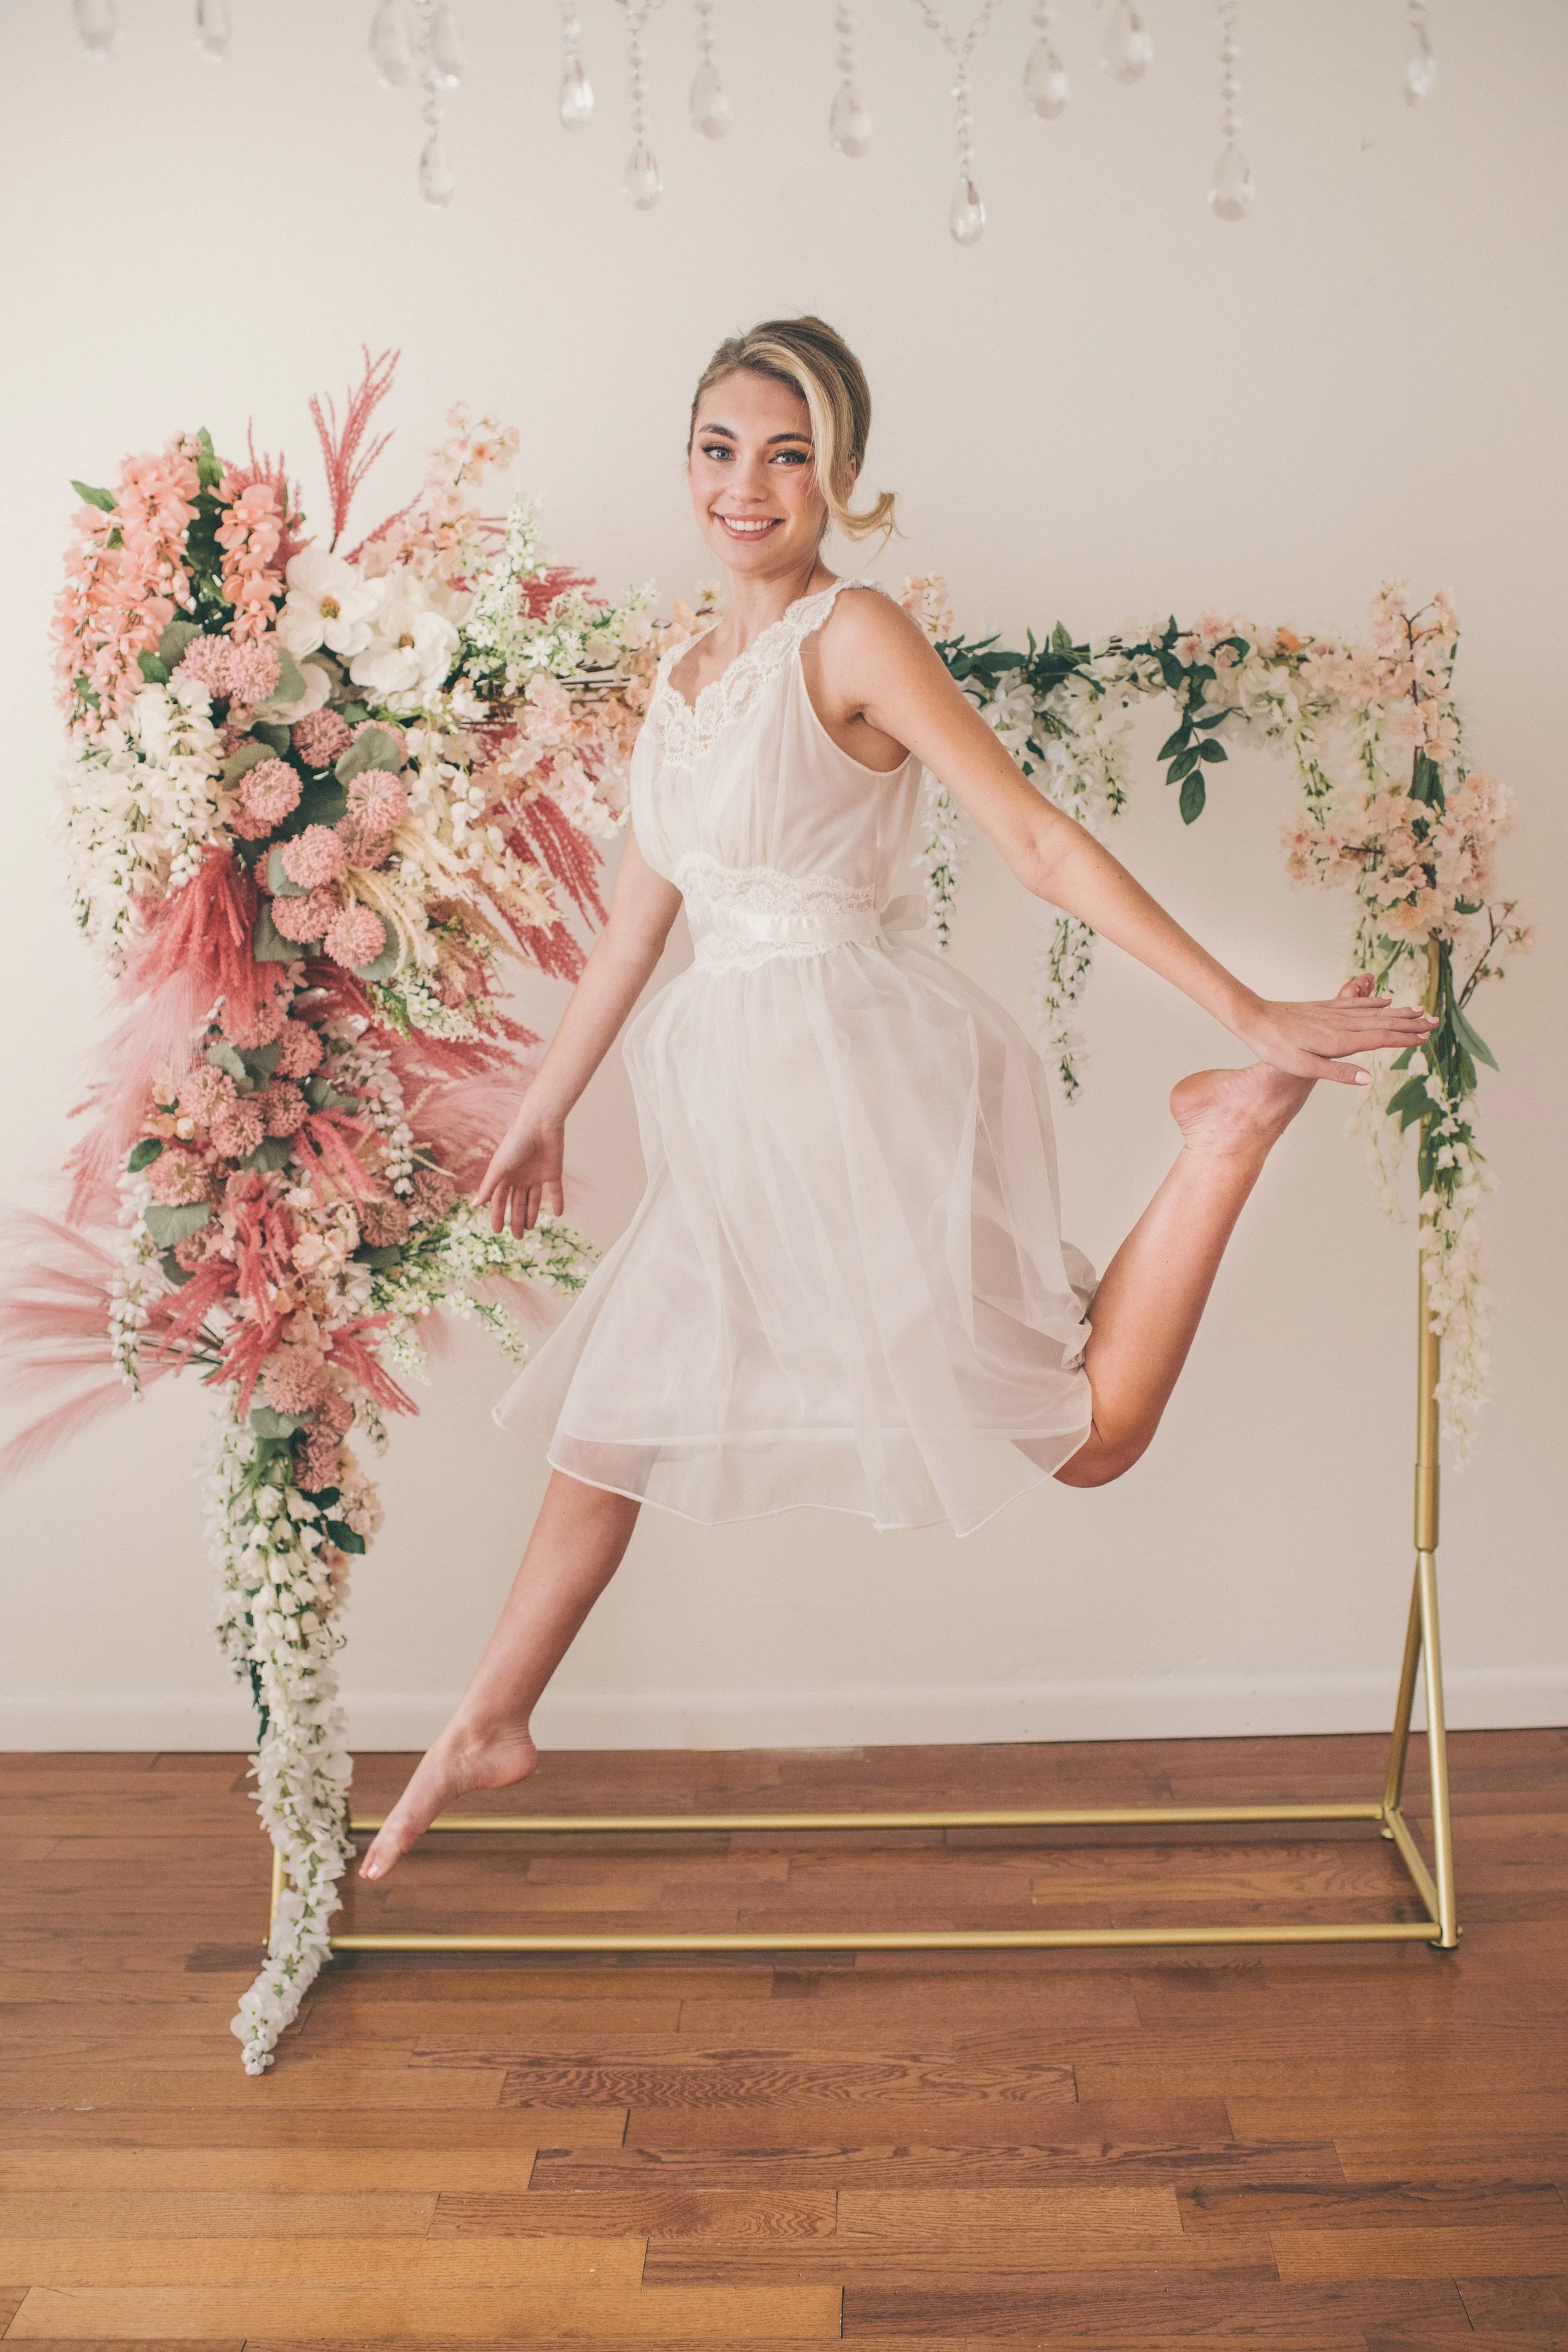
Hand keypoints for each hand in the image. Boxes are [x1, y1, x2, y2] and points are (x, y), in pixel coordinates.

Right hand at [475, 1098, 564, 1235]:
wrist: (540, 1125)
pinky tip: (558, 1214)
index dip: (498, 1216)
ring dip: (533, 1214)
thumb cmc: (516, 1143)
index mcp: (505, 1175)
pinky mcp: (553, 1171)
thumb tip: (475, 1206)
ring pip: (534, 1199)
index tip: (497, 1232)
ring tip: (531, 1228)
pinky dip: (557, 1201)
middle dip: (517, 1220)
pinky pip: (555, 1190)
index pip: (500, 1200)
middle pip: (517, 1203)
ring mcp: (536, 1175)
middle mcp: (520, 1177)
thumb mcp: (500, 1167)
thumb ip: (489, 1186)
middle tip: (518, 1238)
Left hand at [1236, 974, 1438, 1086]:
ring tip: (1418, 1010)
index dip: (1404, 1038)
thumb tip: (1368, 1080)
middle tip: (1435, 1021)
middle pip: (1382, 1023)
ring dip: (1397, 1011)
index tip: (1426, 1038)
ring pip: (1373, 1011)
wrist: (1254, 1019)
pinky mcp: (1325, 1008)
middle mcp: (1341, 1024)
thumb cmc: (1275, 1047)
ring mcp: (1334, 1014)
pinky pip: (1356, 1004)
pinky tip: (1384, 999)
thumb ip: (1337, 1073)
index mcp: (1339, 1041)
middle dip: (1409, 1023)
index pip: (1380, 1039)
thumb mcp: (1303, 1067)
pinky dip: (1374, 1002)